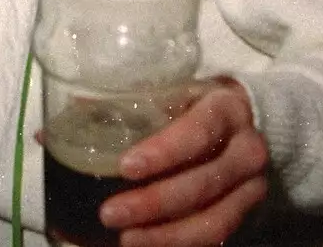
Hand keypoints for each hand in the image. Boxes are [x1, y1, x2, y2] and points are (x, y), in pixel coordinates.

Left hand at [99, 79, 268, 246]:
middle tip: (110, 213)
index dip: (163, 152)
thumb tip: (70, 114)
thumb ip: (135, 104)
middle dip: (153, 203)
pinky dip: (179, 243)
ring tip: (125, 238)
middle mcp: (247, 151)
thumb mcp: (176, 91)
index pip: (198, 132)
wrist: (250, 120)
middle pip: (202, 184)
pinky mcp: (247, 212)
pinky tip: (146, 243)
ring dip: (166, 235)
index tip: (125, 167)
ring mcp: (251, 186)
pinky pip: (216, 236)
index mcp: (227, 110)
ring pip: (213, 220)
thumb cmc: (199, 103)